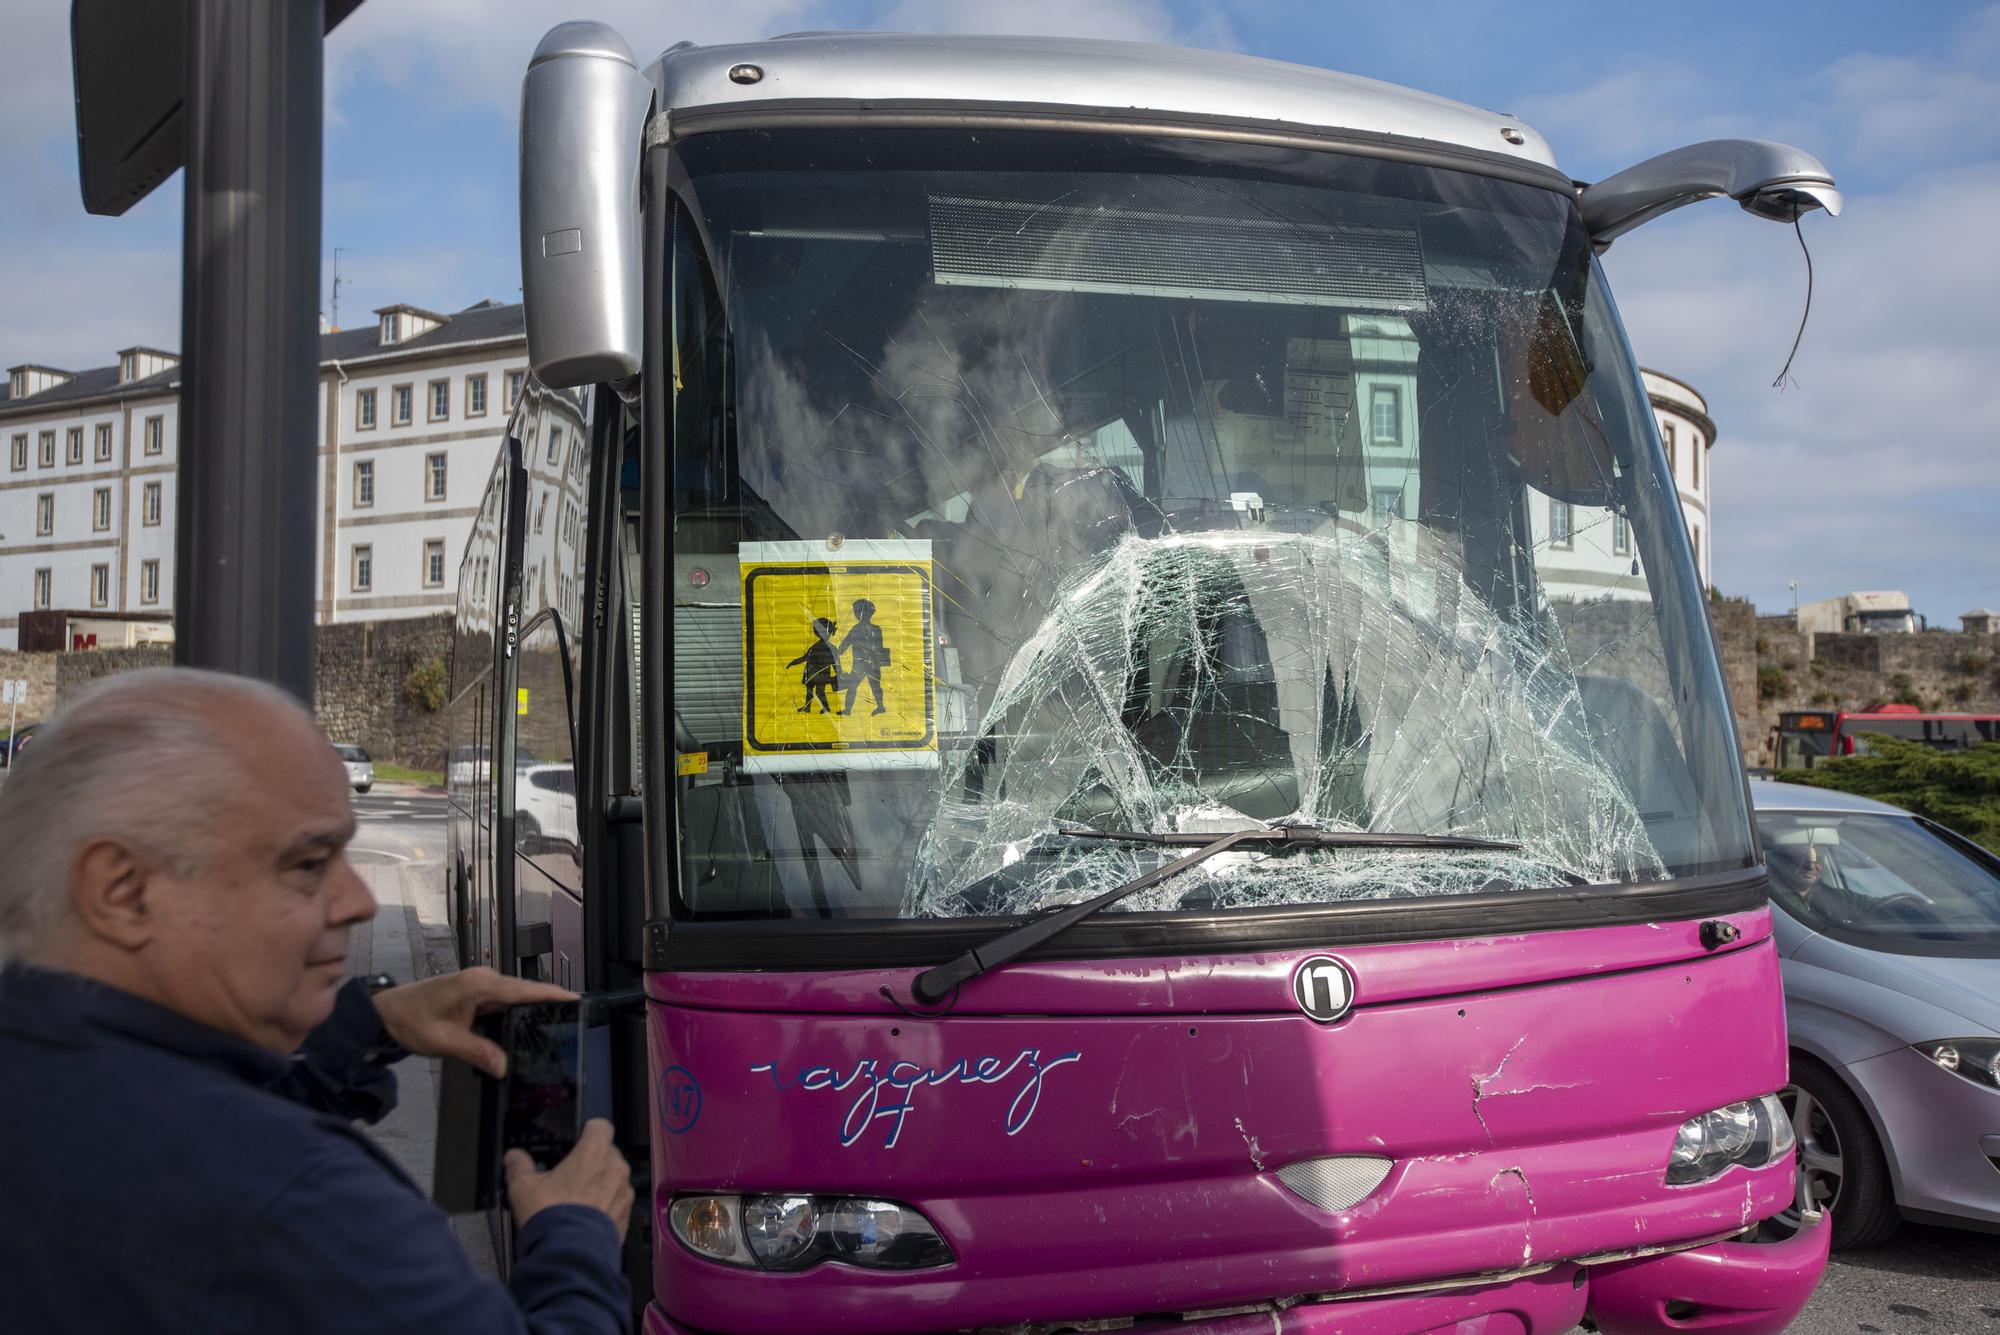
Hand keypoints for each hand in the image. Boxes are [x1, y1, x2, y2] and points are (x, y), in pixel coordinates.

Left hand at [369, 967, 573, 1076]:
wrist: (385, 1013)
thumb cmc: (410, 1021)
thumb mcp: (445, 1042)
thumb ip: (477, 1053)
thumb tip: (503, 1067)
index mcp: (479, 985)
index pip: (525, 989)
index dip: (553, 995)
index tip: (577, 1000)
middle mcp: (483, 979)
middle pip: (525, 991)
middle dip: (548, 1004)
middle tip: (571, 1022)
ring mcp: (479, 984)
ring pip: (515, 996)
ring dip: (532, 1008)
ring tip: (554, 1025)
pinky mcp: (475, 991)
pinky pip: (503, 1000)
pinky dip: (516, 1011)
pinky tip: (524, 1026)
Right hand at [505, 1119, 634, 1242]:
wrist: (568, 1255)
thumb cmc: (551, 1219)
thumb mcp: (524, 1187)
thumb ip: (519, 1166)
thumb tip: (514, 1158)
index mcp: (593, 1153)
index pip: (600, 1126)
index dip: (589, 1130)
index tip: (580, 1137)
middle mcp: (614, 1170)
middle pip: (608, 1154)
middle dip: (593, 1162)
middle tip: (572, 1176)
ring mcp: (624, 1194)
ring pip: (615, 1180)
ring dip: (602, 1185)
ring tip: (578, 1201)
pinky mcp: (625, 1217)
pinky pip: (618, 1205)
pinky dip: (606, 1208)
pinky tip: (586, 1219)